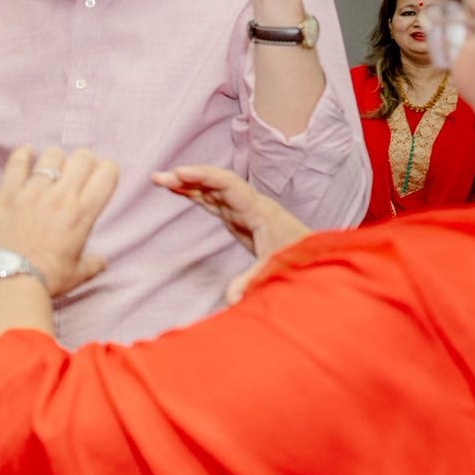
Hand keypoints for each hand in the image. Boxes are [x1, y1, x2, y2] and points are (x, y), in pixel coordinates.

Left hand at [0, 147, 119, 297]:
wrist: (9, 280)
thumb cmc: (46, 279)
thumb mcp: (77, 274)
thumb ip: (92, 264)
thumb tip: (101, 261)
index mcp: (83, 213)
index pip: (106, 174)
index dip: (108, 169)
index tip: (102, 173)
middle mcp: (61, 196)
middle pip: (81, 158)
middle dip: (84, 160)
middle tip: (78, 169)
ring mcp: (32, 192)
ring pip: (51, 156)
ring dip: (56, 158)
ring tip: (52, 165)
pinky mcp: (7, 193)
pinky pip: (17, 162)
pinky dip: (23, 154)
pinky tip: (27, 152)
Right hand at [152, 163, 312, 301]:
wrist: (316, 256)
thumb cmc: (300, 259)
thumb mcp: (276, 270)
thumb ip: (254, 281)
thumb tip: (233, 300)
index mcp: (258, 210)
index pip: (229, 186)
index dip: (205, 177)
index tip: (180, 174)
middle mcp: (248, 204)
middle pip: (216, 182)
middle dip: (188, 177)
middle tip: (159, 178)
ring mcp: (242, 209)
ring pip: (211, 189)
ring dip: (186, 183)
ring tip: (159, 180)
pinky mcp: (236, 216)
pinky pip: (211, 199)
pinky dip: (193, 193)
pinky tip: (176, 189)